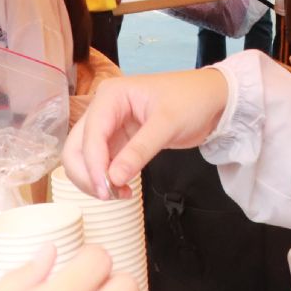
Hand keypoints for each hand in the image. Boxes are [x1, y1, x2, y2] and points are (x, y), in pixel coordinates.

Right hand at [62, 69, 229, 198]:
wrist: (213, 99)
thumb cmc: (192, 100)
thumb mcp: (168, 124)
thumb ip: (140, 151)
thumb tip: (113, 178)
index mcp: (111, 95)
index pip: (90, 134)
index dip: (93, 164)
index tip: (105, 189)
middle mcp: (104, 109)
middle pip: (76, 147)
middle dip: (87, 174)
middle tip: (109, 195)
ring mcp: (110, 125)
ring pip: (86, 158)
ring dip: (96, 180)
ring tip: (121, 193)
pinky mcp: (119, 140)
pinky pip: (103, 163)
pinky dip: (107, 178)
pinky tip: (124, 188)